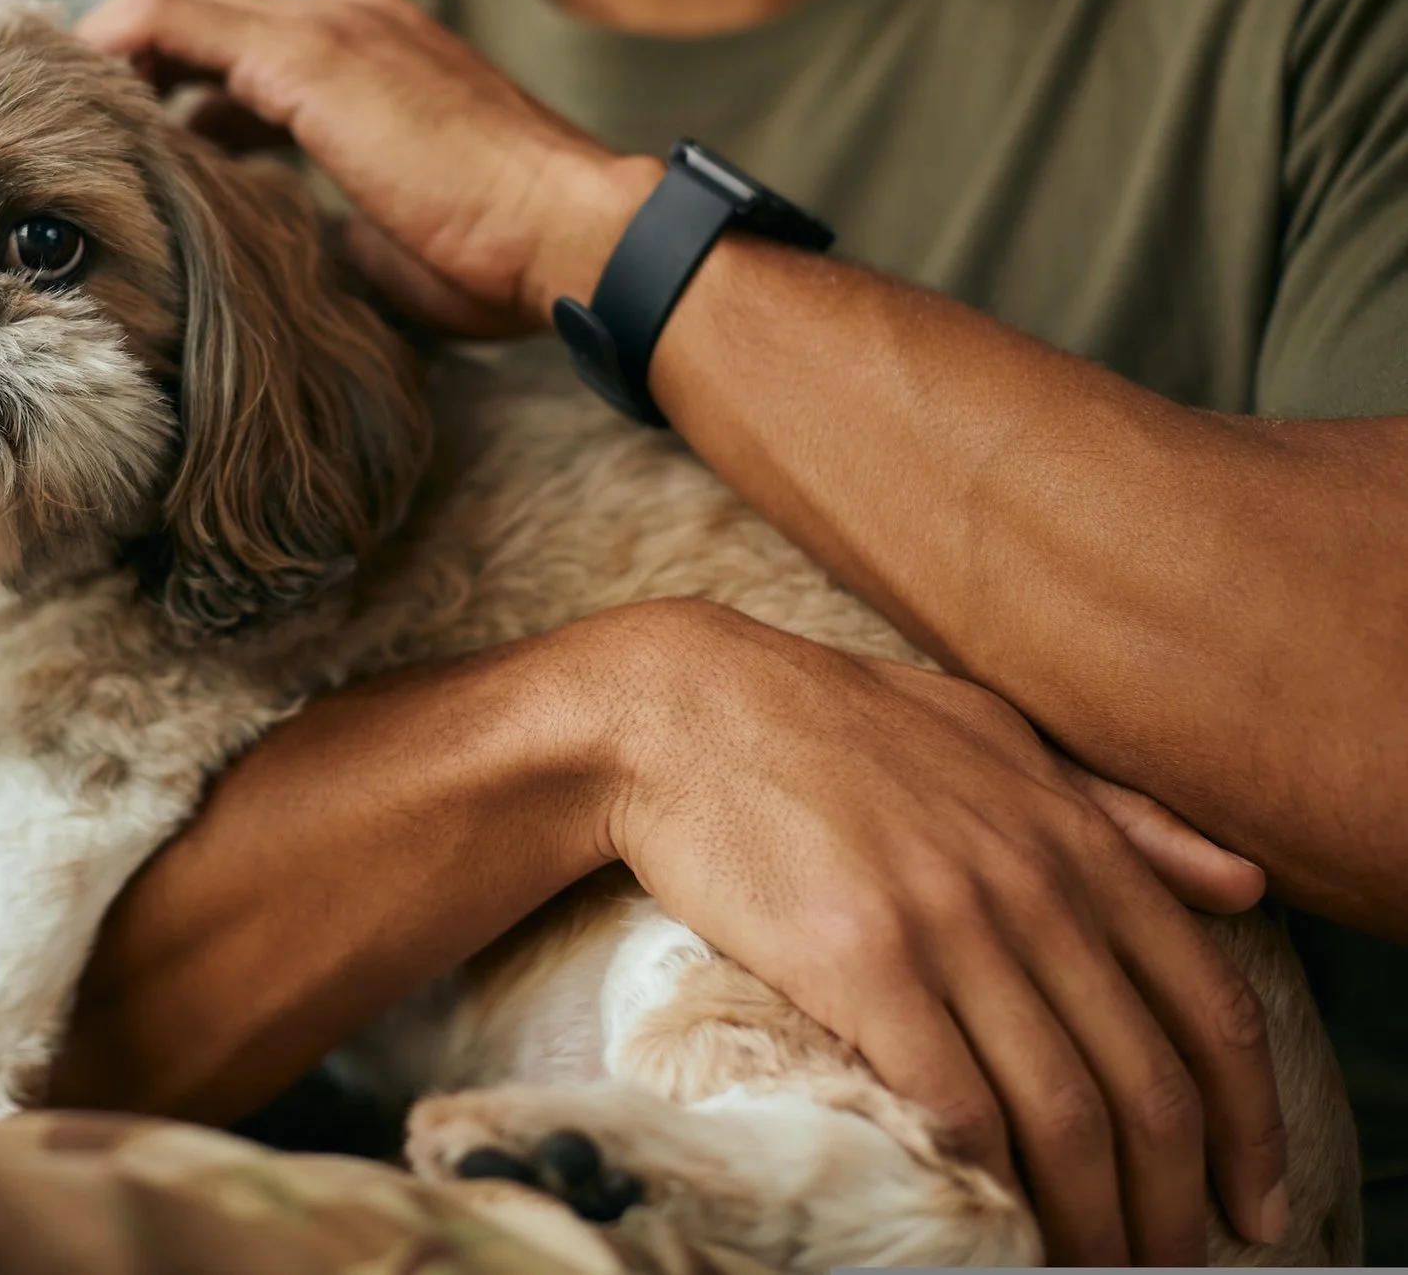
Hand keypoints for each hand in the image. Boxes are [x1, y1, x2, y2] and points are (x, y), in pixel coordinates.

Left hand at [76, 0, 661, 332]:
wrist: (570, 234)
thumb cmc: (502, 254)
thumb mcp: (388, 234)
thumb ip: (328, 216)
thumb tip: (283, 241)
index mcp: (373, 52)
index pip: (241, 44)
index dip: (171, 82)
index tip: (121, 140)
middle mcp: (349, 17)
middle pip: (198, 15)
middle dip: (126, 64)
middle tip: (67, 129)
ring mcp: (330, 26)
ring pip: (177, 7)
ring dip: (115, 60)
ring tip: (66, 127)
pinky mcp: (310, 54)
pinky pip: (171, 21)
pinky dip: (118, 54)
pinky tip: (84, 112)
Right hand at [599, 599, 1286, 1264]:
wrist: (679, 708)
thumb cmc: (828, 721)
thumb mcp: (992, 736)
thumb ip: (1116, 813)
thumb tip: (1245, 884)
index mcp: (1073, 836)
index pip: (1210, 1010)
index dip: (1246, 1125)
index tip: (1248, 1199)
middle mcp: (1031, 884)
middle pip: (1147, 1086)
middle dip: (1170, 1201)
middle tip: (1165, 1261)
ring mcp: (948, 925)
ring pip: (1062, 1114)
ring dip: (1090, 1217)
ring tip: (1089, 1264)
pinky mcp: (859, 963)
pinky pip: (954, 1101)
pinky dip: (988, 1177)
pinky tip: (991, 1213)